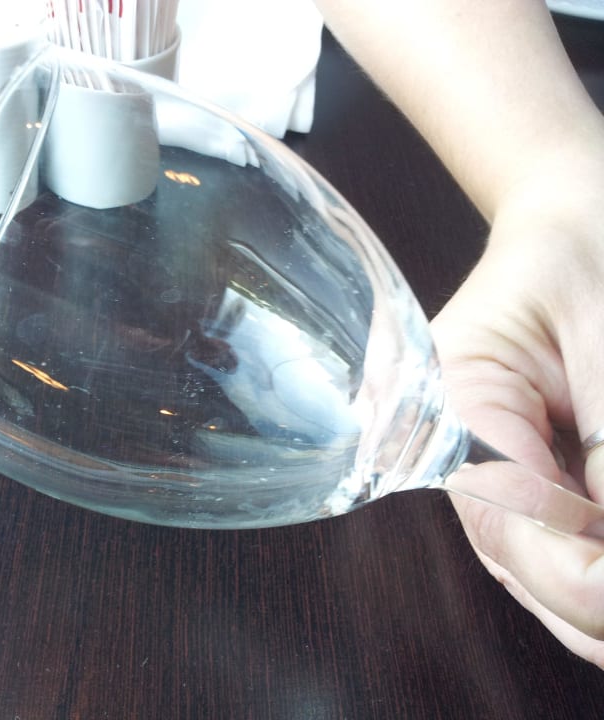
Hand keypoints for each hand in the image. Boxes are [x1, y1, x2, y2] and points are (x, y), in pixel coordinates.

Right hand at [430, 178, 603, 667]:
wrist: (573, 222)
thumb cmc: (582, 249)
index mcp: (451, 399)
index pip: (501, 512)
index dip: (574, 573)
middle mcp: (455, 450)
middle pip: (517, 561)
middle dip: (590, 599)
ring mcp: (490, 472)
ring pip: (539, 573)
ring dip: (593, 598)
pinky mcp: (526, 478)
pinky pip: (560, 547)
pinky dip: (593, 572)